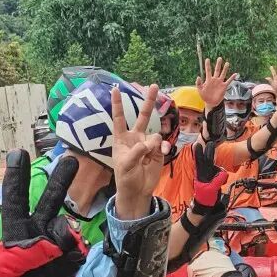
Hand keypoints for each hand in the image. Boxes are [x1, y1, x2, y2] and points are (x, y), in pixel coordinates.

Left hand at [0, 151, 86, 276]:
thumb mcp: (9, 272)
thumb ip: (27, 253)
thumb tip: (49, 240)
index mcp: (15, 233)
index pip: (16, 201)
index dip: (16, 177)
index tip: (18, 154)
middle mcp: (37, 233)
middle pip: (49, 201)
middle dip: (60, 180)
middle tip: (71, 160)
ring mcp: (56, 244)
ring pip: (67, 226)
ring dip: (65, 235)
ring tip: (56, 254)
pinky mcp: (71, 258)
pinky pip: (78, 247)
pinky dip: (75, 253)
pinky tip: (67, 265)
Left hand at [113, 83, 166, 218]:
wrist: (137, 191)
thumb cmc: (125, 177)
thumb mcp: (126, 165)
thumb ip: (137, 151)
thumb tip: (150, 141)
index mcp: (122, 139)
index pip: (119, 118)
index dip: (117, 104)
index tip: (115, 89)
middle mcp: (135, 138)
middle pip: (143, 116)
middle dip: (148, 101)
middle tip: (153, 85)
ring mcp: (147, 143)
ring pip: (154, 134)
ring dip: (153, 143)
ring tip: (149, 155)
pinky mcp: (158, 151)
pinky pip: (162, 144)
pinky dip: (162, 147)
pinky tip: (161, 152)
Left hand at [192, 139, 228, 211]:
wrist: (206, 205)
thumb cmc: (205, 198)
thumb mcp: (210, 190)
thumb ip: (217, 181)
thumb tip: (223, 173)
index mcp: (201, 174)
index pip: (199, 161)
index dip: (198, 153)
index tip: (197, 144)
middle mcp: (205, 173)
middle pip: (208, 160)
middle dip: (210, 151)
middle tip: (211, 143)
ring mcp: (210, 175)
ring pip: (216, 167)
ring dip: (220, 170)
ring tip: (221, 182)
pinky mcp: (215, 179)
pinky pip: (221, 174)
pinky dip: (223, 177)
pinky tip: (223, 183)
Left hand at [196, 56, 237, 111]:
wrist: (211, 102)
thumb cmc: (204, 96)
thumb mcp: (200, 90)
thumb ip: (198, 83)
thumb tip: (198, 76)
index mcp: (208, 80)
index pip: (208, 71)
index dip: (207, 65)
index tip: (207, 59)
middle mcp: (215, 79)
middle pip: (217, 70)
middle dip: (218, 64)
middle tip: (219, 58)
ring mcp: (220, 82)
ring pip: (223, 74)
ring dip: (225, 69)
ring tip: (227, 63)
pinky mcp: (224, 86)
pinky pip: (229, 81)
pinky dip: (232, 77)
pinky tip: (235, 74)